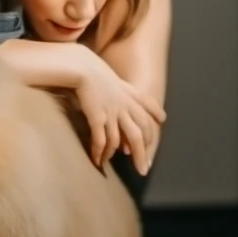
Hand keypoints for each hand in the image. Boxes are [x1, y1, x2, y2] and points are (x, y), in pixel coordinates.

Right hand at [72, 47, 165, 174]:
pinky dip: (100, 152)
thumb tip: (123, 115)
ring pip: (123, 140)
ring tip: (114, 165)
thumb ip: (124, 95)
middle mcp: (126, 105)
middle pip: (140, 133)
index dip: (154, 124)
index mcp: (131, 95)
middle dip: (142, 154)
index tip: (156, 139)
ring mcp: (113, 112)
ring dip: (118, 156)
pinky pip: (102, 140)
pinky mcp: (98, 117)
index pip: (149, 111)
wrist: (81, 67)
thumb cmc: (94, 74)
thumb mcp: (115, 81)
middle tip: (143, 170)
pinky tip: (98, 160)